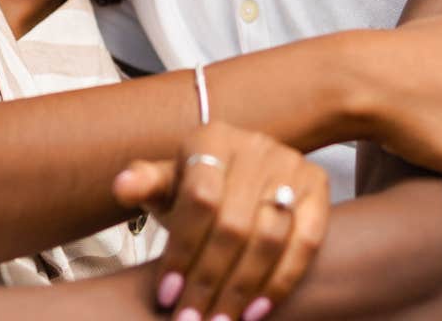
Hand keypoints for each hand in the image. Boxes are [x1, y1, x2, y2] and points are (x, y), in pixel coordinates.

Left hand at [112, 121, 328, 320]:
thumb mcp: (168, 184)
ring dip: (243, 288)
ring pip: (270, 237)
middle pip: (234, 224)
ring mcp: (291, 164)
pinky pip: (307, 241)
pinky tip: (257, 310)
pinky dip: (283, 280)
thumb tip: (123, 186)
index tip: (167, 295)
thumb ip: (145, 184)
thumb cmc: (197, 188)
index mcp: (211, 139)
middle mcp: (256, 146)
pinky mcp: (318, 186)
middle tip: (192, 320)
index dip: (183, 250)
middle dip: (209, 280)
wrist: (244, 175)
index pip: (199, 200)